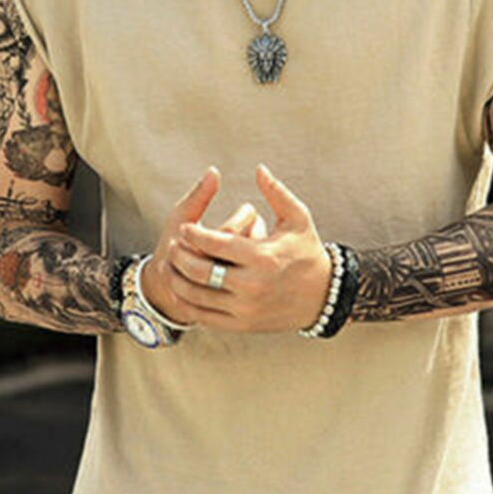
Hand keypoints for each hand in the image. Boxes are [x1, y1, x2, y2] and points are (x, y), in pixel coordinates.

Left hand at [165, 164, 331, 332]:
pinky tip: (181, 290)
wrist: (322, 297)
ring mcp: (247, 308)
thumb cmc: (308, 252)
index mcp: (264, 257)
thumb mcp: (298, 220)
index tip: (185, 228)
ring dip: (178, 280)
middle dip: (182, 257)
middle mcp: (253, 285)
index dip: (196, 235)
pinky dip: (189, 304)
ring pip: (199, 296)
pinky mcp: (243, 325)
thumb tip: (258, 169)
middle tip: (173, 246)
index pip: (218, 244)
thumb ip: (277, 193)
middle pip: (203, 271)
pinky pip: (206, 316)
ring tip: (170, 265)